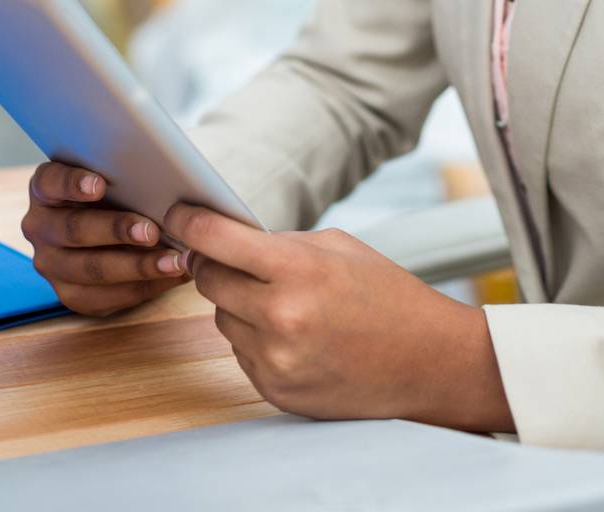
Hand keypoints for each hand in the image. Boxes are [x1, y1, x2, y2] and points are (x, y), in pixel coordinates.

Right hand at [21, 161, 192, 315]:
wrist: (107, 227)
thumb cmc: (116, 191)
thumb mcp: (113, 176)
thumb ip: (123, 175)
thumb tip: (166, 180)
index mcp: (45, 189)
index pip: (51, 182)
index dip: (73, 184)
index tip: (100, 185)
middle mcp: (40, 227)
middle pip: (74, 230)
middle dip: (116, 231)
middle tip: (151, 231)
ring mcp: (51, 264)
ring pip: (90, 270)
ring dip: (136, 267)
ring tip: (172, 261)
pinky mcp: (69, 294)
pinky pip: (103, 298)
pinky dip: (141, 288)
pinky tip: (170, 277)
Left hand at [163, 201, 515, 432]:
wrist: (427, 361)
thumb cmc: (386, 294)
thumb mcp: (338, 247)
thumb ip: (280, 243)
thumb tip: (227, 239)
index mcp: (298, 269)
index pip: (217, 240)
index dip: (189, 221)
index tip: (176, 212)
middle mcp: (280, 317)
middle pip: (208, 281)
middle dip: (213, 264)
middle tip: (227, 256)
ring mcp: (275, 360)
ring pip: (222, 319)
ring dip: (238, 305)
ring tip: (282, 301)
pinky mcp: (275, 391)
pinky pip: (241, 354)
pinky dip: (256, 339)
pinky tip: (293, 334)